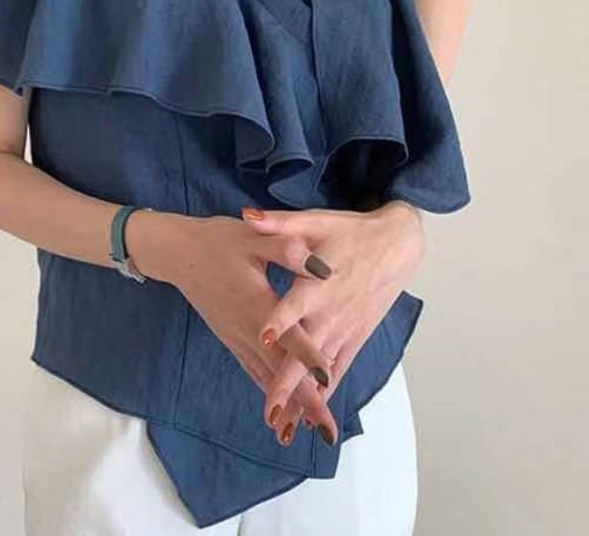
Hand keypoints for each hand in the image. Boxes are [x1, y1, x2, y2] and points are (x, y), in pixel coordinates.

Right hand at [125, 209, 339, 443]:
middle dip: (305, 400)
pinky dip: (269, 392)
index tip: (328, 380)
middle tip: (328, 431)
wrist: (178, 253)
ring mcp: (236, 337)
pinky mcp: (231, 338)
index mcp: (257, 303)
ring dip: (289, 405)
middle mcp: (247, 328)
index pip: (288, 335)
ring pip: (266, 376)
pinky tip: (281, 409)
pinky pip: (253, 371)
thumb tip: (322, 266)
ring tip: (310, 430)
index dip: (307, 356)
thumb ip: (287, 250)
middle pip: (280, 369)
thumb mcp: (253, 237)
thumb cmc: (218, 242)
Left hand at [239, 201, 425, 444]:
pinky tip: (311, 416)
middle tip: (270, 411)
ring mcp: (345, 329)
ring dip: (304, 399)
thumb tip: (246, 216)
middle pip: (306, 352)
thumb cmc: (350, 232)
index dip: (280, 320)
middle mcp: (331, 313)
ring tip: (284, 428)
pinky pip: (338, 369)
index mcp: (318, 284)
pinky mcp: (355, 336)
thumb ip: (280, 224)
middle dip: (288, 382)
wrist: (397, 245)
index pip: (295, 305)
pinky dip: (325, 392)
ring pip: (322, 370)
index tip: (263, 337)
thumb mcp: (315, 221)